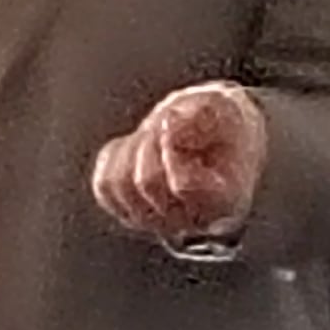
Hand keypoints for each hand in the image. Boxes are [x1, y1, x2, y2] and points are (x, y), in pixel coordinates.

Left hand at [92, 81, 266, 245]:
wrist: (216, 133)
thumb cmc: (223, 127)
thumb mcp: (224, 108)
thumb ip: (201, 117)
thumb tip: (168, 127)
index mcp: (224, 202)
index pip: (182, 185)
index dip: (174, 147)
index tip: (185, 126)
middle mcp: (191, 221)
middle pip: (146, 183)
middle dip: (151, 143)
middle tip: (168, 128)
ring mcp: (160, 221)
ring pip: (119, 187)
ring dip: (132, 150)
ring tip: (155, 139)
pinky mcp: (132, 213)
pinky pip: (105, 186)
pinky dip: (116, 159)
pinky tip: (138, 150)